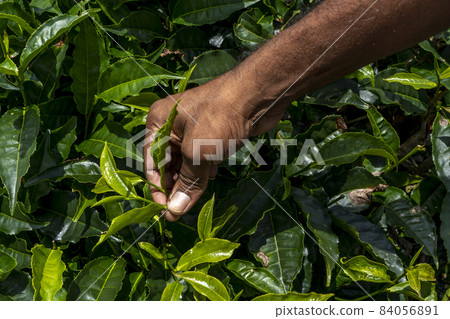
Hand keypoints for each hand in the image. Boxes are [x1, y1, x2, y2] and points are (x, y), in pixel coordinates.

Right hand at [144, 71, 284, 220]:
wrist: (255, 96)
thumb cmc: (219, 119)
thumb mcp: (198, 152)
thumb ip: (187, 182)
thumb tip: (175, 211)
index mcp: (159, 122)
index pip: (151, 160)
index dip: (157, 187)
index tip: (165, 210)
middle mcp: (172, 124)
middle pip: (168, 162)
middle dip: (175, 185)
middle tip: (180, 209)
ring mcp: (193, 128)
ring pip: (186, 160)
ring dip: (190, 179)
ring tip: (194, 197)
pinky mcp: (212, 133)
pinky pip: (202, 155)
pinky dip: (203, 168)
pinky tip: (210, 177)